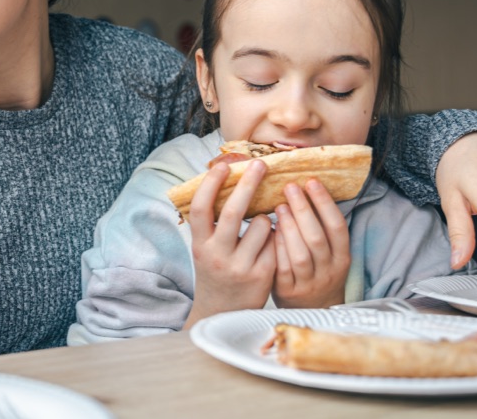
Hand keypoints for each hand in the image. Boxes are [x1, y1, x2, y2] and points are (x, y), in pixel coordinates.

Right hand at [184, 160, 275, 328]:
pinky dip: (276, 236)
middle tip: (260, 164)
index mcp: (200, 245)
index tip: (224, 166)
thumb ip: (212, 224)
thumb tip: (226, 182)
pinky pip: (276, 241)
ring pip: (262, 224)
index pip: (201, 209)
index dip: (210, 185)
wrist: (224, 312)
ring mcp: (240, 266)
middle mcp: (217, 255)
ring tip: (261, 227)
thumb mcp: (205, 248)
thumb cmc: (216, 271)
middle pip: (233, 212)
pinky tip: (270, 244)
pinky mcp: (263, 275)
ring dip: (266, 217)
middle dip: (248, 184)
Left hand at [271, 179, 350, 308]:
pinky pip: (283, 269)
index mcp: (341, 258)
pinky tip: (270, 231)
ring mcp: (308, 283)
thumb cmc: (316, 273)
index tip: (312, 182)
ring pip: (301, 254)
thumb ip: (320, 229)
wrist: (312, 312)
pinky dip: (278, 248)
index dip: (325, 203)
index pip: (337, 227)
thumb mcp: (328, 255)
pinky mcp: (288, 292)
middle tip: (290, 187)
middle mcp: (328, 271)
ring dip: (290, 228)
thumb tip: (305, 188)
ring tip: (280, 206)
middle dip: (304, 210)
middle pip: (317, 238)